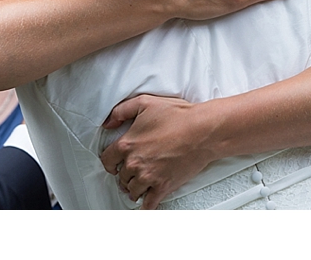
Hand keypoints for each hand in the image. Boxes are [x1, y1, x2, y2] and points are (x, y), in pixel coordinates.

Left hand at [100, 95, 215, 209]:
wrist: (203, 130)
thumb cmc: (177, 115)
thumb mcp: (145, 103)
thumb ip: (121, 111)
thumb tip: (107, 124)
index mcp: (127, 144)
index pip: (107, 160)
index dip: (110, 162)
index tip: (114, 164)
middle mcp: (134, 163)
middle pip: (121, 177)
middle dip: (126, 174)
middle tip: (132, 171)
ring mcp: (149, 177)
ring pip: (132, 191)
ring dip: (134, 188)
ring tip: (140, 185)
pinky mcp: (163, 186)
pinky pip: (149, 204)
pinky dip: (145, 206)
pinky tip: (145, 204)